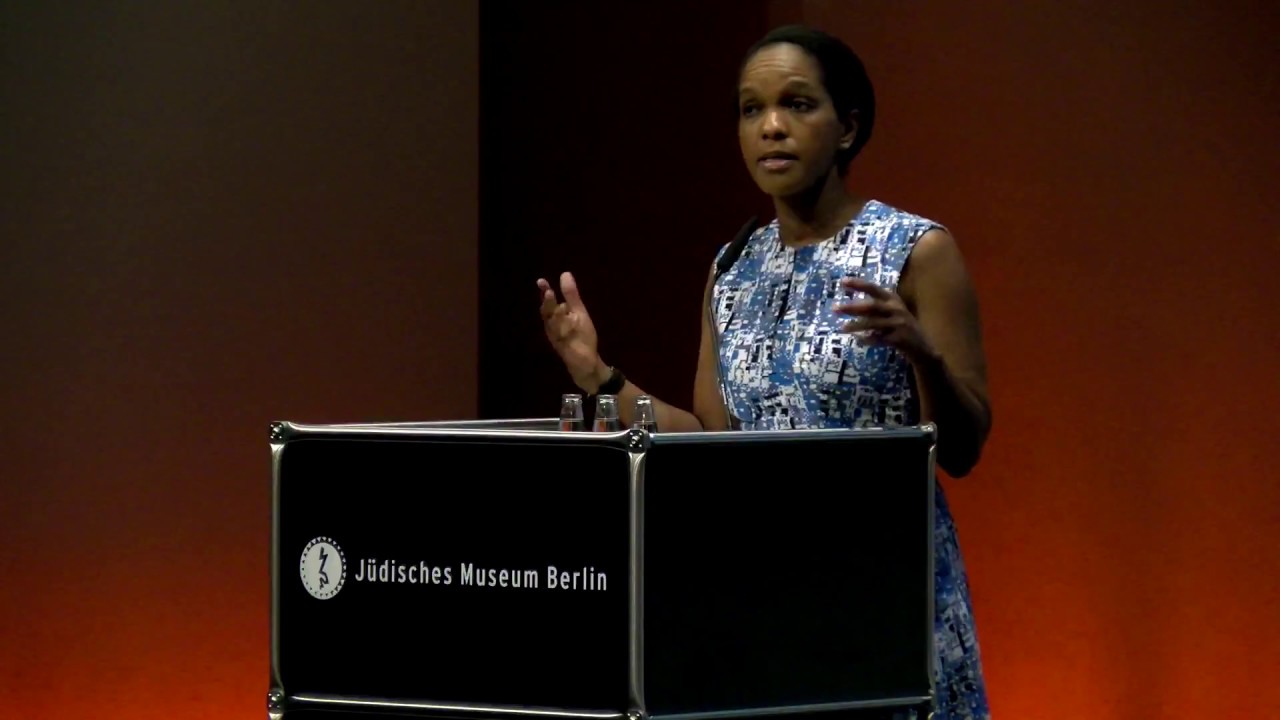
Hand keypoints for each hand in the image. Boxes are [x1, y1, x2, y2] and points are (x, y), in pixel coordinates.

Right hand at [537, 272, 607, 390]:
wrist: (586, 364)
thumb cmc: (581, 337)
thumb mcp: (579, 314)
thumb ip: (571, 296)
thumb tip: (564, 273)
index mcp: (557, 317)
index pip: (549, 303)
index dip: (545, 293)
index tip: (541, 281)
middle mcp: (554, 327)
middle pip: (548, 315)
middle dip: (548, 305)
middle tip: (548, 291)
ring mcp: (559, 339)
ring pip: (554, 328)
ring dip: (556, 319)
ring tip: (558, 307)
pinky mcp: (566, 351)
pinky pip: (563, 342)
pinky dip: (564, 336)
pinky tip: (567, 328)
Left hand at [835, 277, 935, 361]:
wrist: (922, 347)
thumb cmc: (902, 327)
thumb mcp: (892, 312)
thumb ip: (876, 306)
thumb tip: (849, 305)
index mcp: (893, 299)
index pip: (874, 289)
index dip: (858, 284)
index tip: (842, 281)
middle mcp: (896, 309)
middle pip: (871, 306)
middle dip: (852, 307)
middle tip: (834, 308)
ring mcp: (899, 323)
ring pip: (873, 323)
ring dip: (856, 326)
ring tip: (842, 328)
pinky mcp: (900, 338)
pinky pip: (879, 339)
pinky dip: (867, 339)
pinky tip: (857, 340)